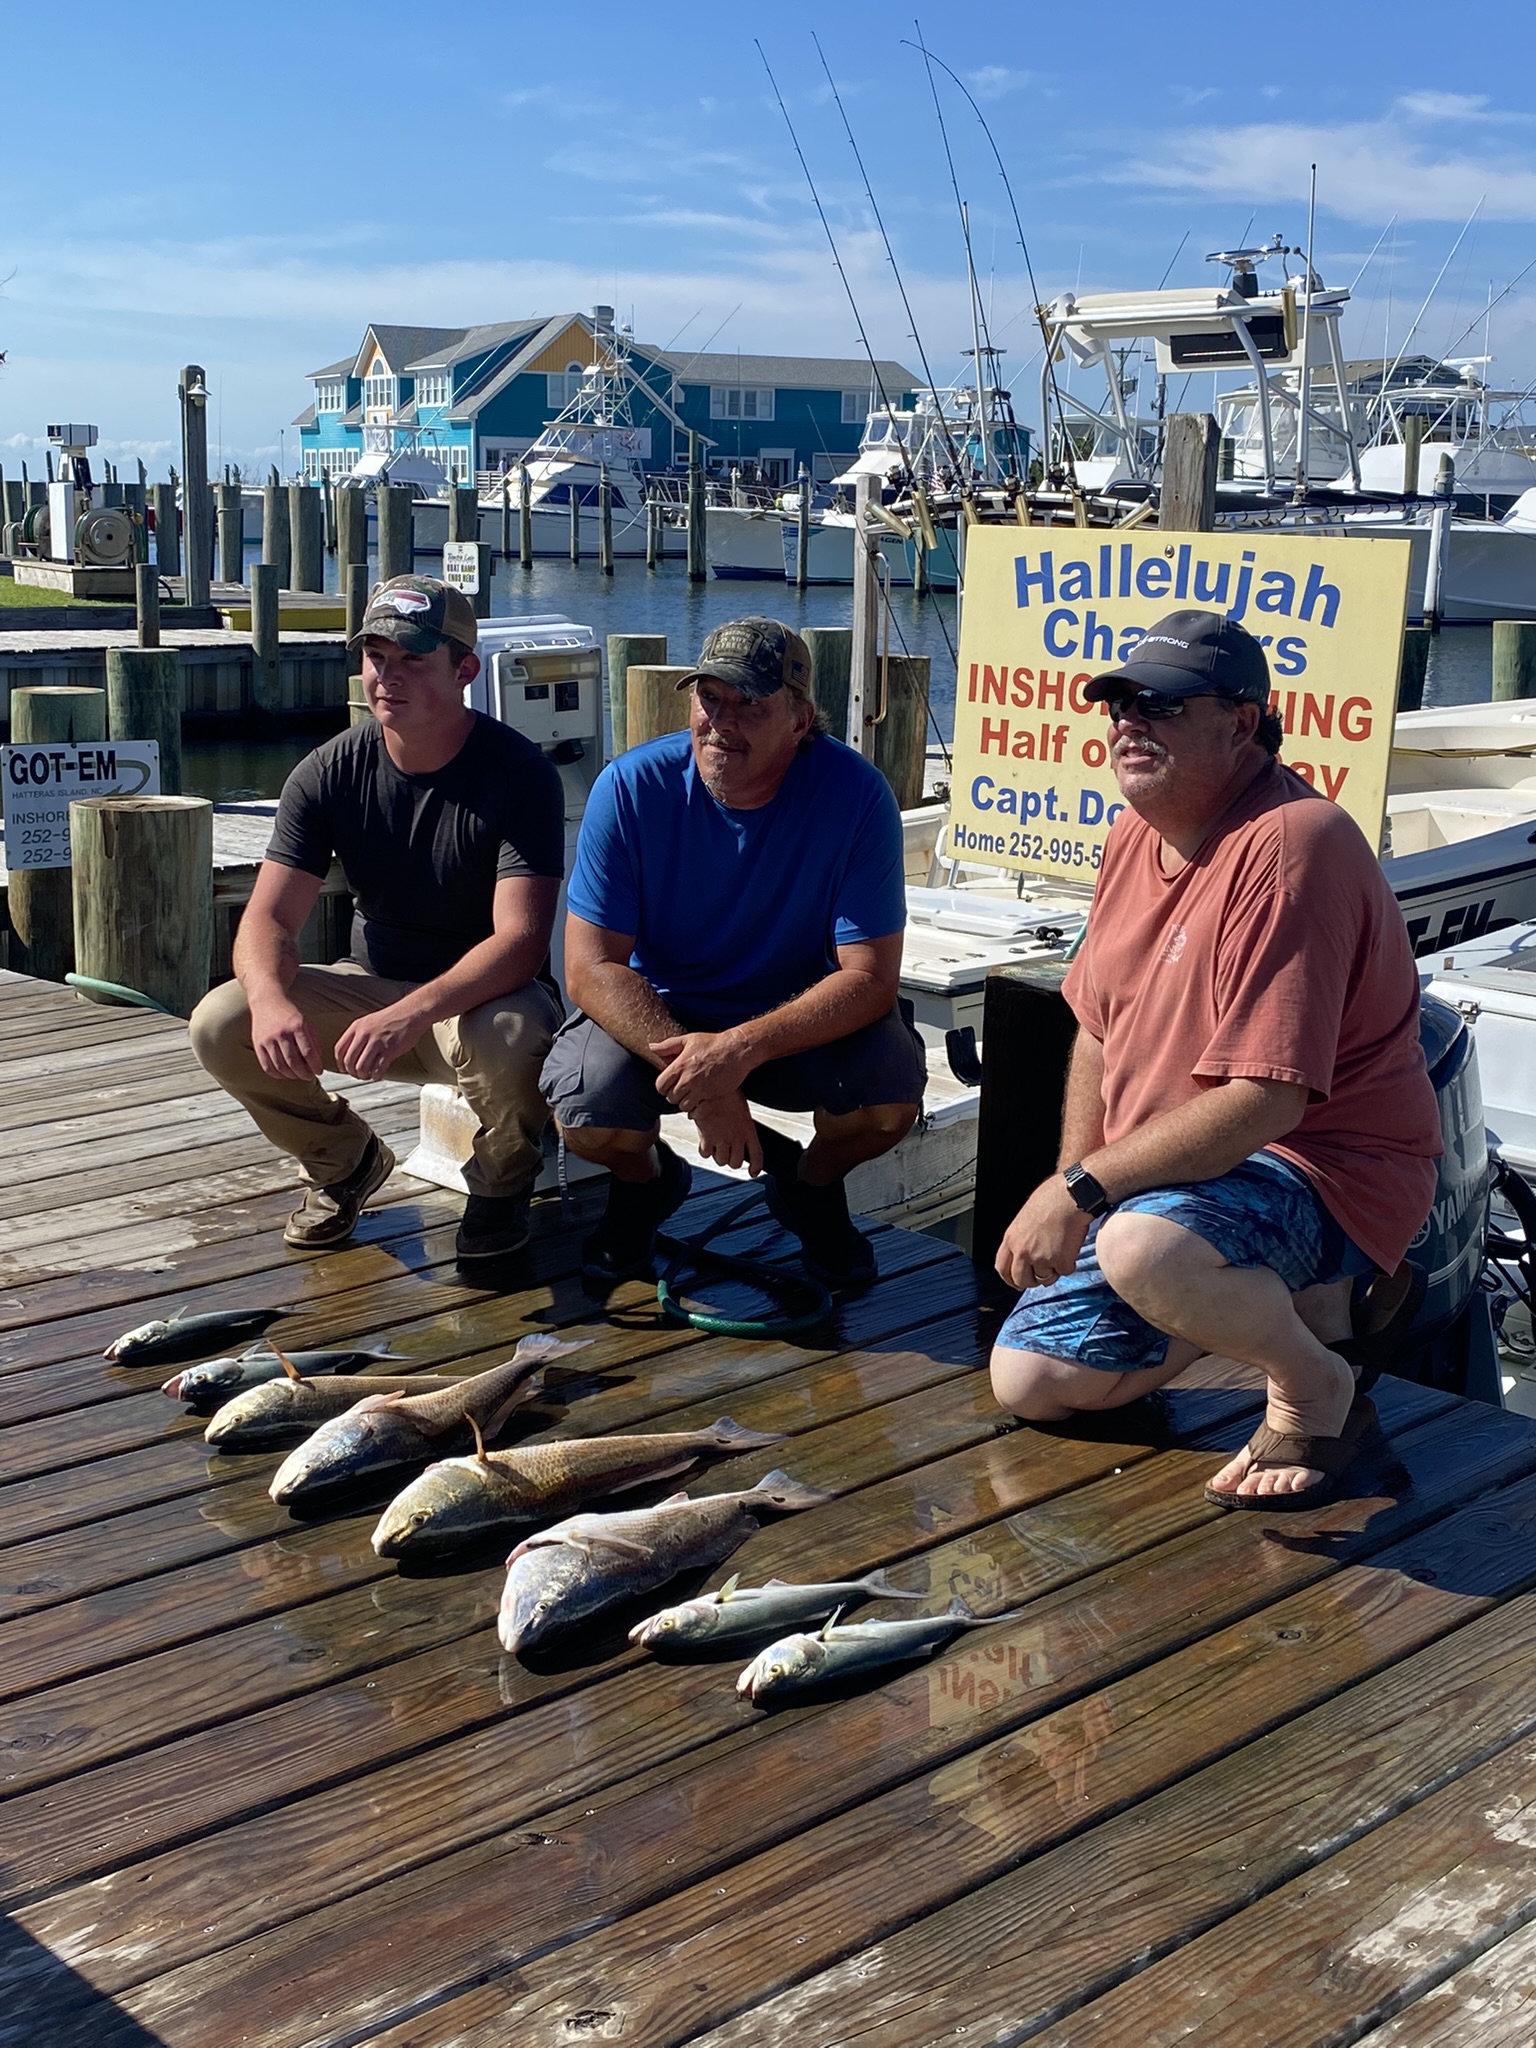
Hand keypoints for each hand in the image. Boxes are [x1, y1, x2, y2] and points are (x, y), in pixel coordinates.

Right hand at [249, 992, 323, 1080]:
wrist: (267, 1001)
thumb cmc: (290, 1014)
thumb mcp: (306, 1023)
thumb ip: (313, 1042)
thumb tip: (317, 1062)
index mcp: (297, 1026)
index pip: (308, 1052)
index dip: (315, 1065)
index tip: (319, 1071)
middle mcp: (282, 1033)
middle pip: (293, 1062)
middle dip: (304, 1074)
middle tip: (309, 1077)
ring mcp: (268, 1039)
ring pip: (280, 1066)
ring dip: (291, 1076)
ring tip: (298, 1076)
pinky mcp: (258, 1044)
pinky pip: (267, 1066)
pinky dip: (277, 1075)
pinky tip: (284, 1074)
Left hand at [333, 1004, 429, 1080]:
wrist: (412, 1012)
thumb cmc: (393, 1017)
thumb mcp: (370, 1021)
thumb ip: (359, 1035)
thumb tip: (351, 1054)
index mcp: (357, 1026)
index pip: (339, 1049)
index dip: (340, 1063)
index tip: (344, 1069)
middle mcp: (365, 1034)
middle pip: (349, 1061)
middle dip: (352, 1072)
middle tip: (358, 1075)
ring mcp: (377, 1042)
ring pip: (361, 1067)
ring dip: (364, 1075)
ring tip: (368, 1075)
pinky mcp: (390, 1049)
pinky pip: (378, 1068)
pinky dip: (377, 1075)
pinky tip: (379, 1075)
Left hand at [651, 1030, 753, 1113]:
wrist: (736, 1050)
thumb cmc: (714, 1043)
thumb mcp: (689, 1039)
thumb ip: (668, 1045)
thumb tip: (652, 1047)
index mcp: (679, 1065)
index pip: (660, 1085)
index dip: (663, 1087)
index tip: (669, 1084)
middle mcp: (688, 1078)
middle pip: (671, 1097)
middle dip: (674, 1095)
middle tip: (681, 1090)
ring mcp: (700, 1088)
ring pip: (683, 1105)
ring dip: (685, 1102)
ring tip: (691, 1095)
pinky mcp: (711, 1096)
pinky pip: (696, 1110)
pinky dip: (695, 1109)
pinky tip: (698, 1103)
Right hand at [691, 1091, 764, 1175]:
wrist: (711, 1088)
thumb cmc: (726, 1093)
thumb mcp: (742, 1108)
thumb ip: (743, 1124)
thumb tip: (741, 1134)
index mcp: (749, 1129)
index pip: (757, 1155)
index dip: (756, 1167)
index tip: (753, 1172)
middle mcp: (737, 1138)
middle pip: (736, 1163)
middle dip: (731, 1159)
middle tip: (728, 1152)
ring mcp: (722, 1139)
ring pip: (721, 1161)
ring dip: (718, 1156)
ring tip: (716, 1145)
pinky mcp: (707, 1138)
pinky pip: (706, 1154)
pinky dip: (705, 1150)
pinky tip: (705, 1141)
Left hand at [995, 1175, 1092, 1293]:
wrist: (1070, 1196)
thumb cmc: (1051, 1199)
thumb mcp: (1024, 1218)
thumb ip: (1022, 1238)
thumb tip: (1025, 1253)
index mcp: (1011, 1239)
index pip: (1002, 1269)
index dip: (1010, 1279)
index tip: (1016, 1282)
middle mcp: (1023, 1251)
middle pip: (1021, 1280)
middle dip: (1032, 1281)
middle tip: (1042, 1274)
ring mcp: (1041, 1258)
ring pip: (1045, 1278)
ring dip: (1053, 1270)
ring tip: (1060, 1251)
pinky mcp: (1060, 1261)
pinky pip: (1064, 1272)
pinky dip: (1069, 1263)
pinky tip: (1070, 1247)